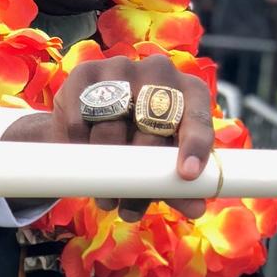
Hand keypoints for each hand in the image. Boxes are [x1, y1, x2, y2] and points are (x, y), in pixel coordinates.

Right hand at [2, 55, 214, 221]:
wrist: (94, 115)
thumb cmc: (142, 140)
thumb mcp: (163, 160)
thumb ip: (177, 183)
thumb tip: (196, 209)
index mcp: (190, 91)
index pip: (198, 117)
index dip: (194, 145)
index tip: (188, 175)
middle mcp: (159, 71)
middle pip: (152, 125)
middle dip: (141, 174)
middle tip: (131, 209)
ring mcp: (121, 67)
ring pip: (112, 124)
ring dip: (106, 167)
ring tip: (107, 199)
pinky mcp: (86, 72)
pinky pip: (80, 116)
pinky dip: (79, 145)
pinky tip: (81, 163)